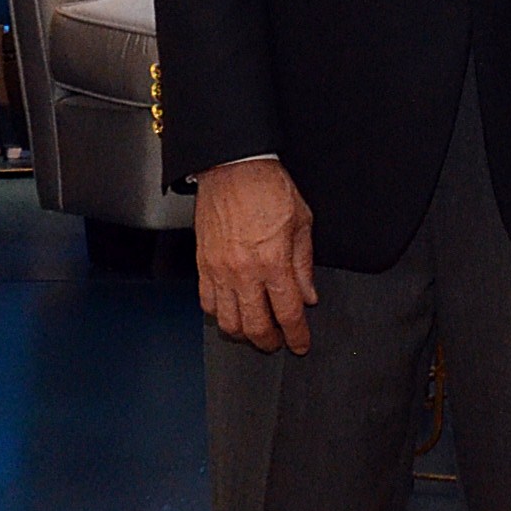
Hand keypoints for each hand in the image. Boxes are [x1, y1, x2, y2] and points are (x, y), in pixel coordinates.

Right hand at [197, 156, 317, 352]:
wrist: (232, 167)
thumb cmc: (267, 187)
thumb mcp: (302, 223)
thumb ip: (304, 264)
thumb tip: (308, 294)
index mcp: (273, 261)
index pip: (288, 313)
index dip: (296, 335)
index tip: (300, 343)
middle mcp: (244, 271)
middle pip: (255, 326)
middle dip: (269, 342)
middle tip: (277, 343)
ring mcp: (219, 270)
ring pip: (227, 321)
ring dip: (243, 333)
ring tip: (254, 331)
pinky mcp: (202, 264)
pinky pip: (207, 302)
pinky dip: (219, 314)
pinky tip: (231, 311)